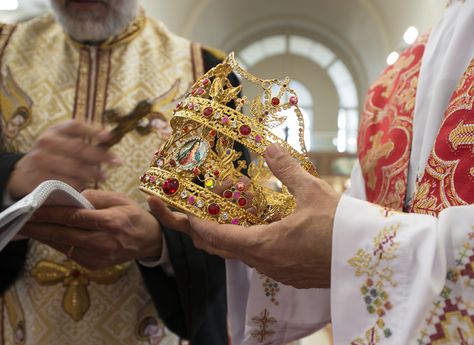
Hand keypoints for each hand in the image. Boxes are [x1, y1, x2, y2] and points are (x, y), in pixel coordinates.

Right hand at [6, 120, 119, 198]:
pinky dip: (80, 184)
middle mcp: (47, 142)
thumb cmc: (52, 155)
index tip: (109, 136)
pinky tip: (85, 184)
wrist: (23, 173)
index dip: (93, 130)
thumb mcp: (62, 141)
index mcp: (55, 130)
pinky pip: (67, 182)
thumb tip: (108, 137)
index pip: (75, 126)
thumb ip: (81, 139)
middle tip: (117, 162)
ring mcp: (42, 161)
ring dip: (94, 173)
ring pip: (76, 167)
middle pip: (79, 148)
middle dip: (102, 156)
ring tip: (104, 177)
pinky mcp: (40, 179)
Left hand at [20, 190, 162, 269]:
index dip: (52, 213)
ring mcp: (99, 256)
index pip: (75, 217)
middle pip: (64, 235)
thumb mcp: (120, 199)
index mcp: (111, 222)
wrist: (150, 241)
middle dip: (40, 227)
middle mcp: (104, 242)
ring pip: (63, 246)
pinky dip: (58, 244)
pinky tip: (48, 236)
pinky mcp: (95, 265)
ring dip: (44, 237)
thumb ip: (96, 197)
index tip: (35, 208)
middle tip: (23, 221)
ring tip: (29, 228)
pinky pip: (70, 254)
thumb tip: (72, 197)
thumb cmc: (135, 217)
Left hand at [160, 144, 340, 288]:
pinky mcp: (292, 276)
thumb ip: (286, 169)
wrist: (373, 259)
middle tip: (198, 212)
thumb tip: (269, 146)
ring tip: (230, 215)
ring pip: (242, 256)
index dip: (195, 223)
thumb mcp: (312, 191)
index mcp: (263, 244)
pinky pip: (260, 261)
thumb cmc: (341, 226)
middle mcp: (265, 264)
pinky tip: (262, 229)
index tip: (182, 212)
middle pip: (222, 250)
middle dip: (206, 231)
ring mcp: (278, 273)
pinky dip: (251, 244)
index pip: (216, 236)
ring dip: (231, 237)